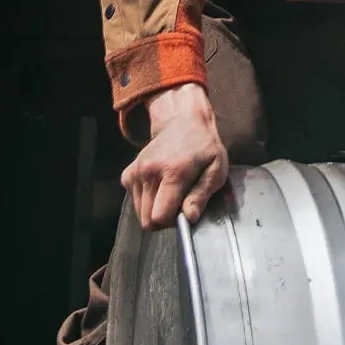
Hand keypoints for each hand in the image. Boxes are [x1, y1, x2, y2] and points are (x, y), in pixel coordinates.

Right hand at [123, 81, 229, 228]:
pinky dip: (146, 201)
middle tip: (179, 204)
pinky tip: (160, 188)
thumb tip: (190, 217)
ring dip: (155, 210)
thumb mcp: (216, 169)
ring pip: (139, 213)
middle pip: (147, 220)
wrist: (182, 122)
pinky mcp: (128, 174)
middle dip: (164, 219)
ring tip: (171, 195)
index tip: (186, 210)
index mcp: (173, 172)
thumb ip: (202, 194)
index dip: (174, 221)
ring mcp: (135, 172)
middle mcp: (148, 172)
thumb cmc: (204, 148)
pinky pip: (134, 201)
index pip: (160, 216)